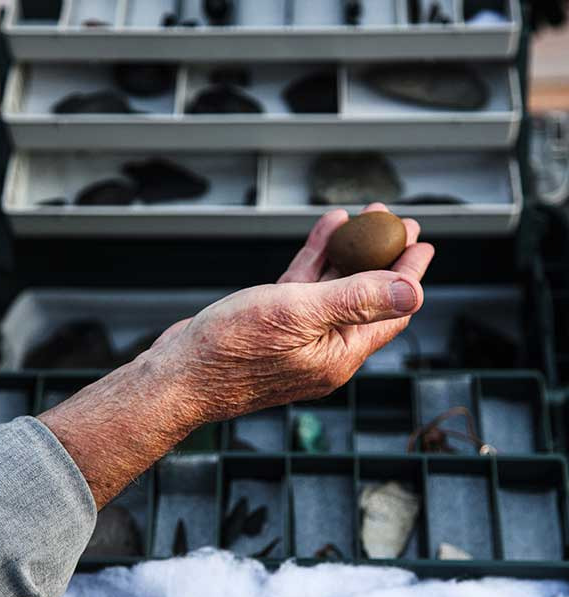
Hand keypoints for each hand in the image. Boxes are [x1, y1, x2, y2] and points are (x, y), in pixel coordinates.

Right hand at [41, 205, 432, 506]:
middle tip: (396, 223)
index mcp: (340, 355)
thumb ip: (358, 300)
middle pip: (367, 298)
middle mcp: (325, 351)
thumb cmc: (231, 348)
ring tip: (363, 219)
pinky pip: (304, 291)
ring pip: (334, 291)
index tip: (420, 241)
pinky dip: (315, 261)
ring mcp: (298, 341)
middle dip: (383, 258)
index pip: (391, 311)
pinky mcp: (271, 330)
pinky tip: (324, 232)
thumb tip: (416, 292)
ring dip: (350, 254)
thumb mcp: (300, 314)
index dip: (409, 273)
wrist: (176, 377)